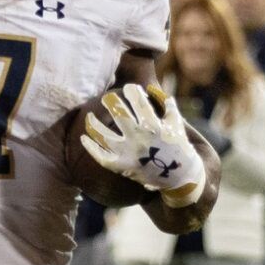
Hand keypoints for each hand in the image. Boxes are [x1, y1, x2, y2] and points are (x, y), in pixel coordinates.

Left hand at [80, 83, 206, 205]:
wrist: (180, 177)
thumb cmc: (178, 146)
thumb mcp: (176, 123)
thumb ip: (167, 104)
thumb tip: (154, 88)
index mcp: (154, 126)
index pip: (140, 103)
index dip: (133, 92)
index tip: (128, 88)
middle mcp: (140, 139)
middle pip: (120, 116)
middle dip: (111, 102)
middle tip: (106, 97)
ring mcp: (129, 154)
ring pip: (105, 136)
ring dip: (94, 125)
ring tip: (89, 116)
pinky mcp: (123, 167)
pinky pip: (102, 157)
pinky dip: (91, 148)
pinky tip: (83, 138)